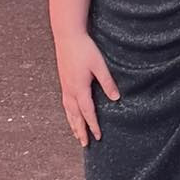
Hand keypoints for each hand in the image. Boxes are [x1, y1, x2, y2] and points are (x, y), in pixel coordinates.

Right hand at [54, 30, 120, 147]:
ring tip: (76, 133)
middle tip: (84, 144)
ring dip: (73, 123)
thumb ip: (107, 82)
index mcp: (80, 88)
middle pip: (75, 116)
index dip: (93, 126)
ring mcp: (65, 86)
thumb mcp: (99, 65)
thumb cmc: (84, 48)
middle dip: (80, 130)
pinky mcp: (63, 80)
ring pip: (68, 110)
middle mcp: (70, 90)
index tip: (98, 137)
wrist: (67, 35)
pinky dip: (68, 112)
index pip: (88, 113)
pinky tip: (70, 113)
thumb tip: (116, 98)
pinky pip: (65, 103)